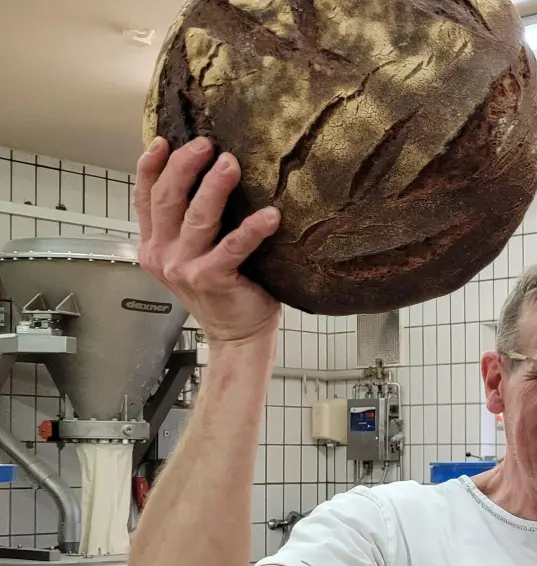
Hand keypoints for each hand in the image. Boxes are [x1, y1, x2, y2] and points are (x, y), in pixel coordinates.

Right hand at [134, 136, 283, 347]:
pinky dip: (253, 229)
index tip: (165, 141)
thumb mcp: (192, 254)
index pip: (145, 198)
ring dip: (214, 187)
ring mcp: (184, 267)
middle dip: (185, 166)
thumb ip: (187, 225)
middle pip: (167, 199)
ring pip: (197, 218)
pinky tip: (271, 215)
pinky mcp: (213, 278)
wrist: (236, 333)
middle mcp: (162, 254)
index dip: (150, 166)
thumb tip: (206, 176)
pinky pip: (234, 246)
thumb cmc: (222, 289)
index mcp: (153, 244)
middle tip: (206, 144)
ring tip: (231, 164)